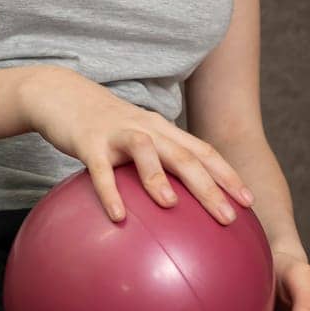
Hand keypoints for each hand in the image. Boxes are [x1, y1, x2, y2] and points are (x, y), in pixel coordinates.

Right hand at [22, 65, 255, 226]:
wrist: (60, 93)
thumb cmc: (101, 126)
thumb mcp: (132, 140)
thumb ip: (153, 167)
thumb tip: (174, 209)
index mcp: (161, 130)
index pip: (202, 150)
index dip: (227, 174)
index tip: (249, 201)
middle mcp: (145, 128)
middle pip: (184, 154)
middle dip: (210, 185)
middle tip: (229, 217)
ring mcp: (117, 132)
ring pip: (146, 151)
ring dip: (160, 178)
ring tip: (173, 206)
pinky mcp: (88, 141)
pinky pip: (100, 168)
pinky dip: (110, 191)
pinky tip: (118, 217)